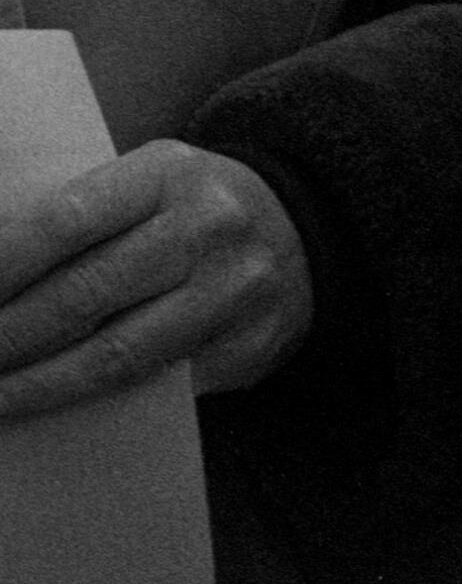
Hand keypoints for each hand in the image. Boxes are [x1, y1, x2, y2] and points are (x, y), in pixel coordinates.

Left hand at [0, 141, 312, 417]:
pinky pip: (158, 388)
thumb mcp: (148, 182)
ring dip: (36, 385)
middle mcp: (205, 229)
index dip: (1, 267)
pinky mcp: (248, 349)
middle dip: (4, 338)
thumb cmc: (193, 206)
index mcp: (167, 174)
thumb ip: (82, 221)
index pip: (65, 221)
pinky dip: (97, 405)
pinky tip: (56, 409)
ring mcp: (233, 294)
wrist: (309, 226)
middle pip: (82, 296)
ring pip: (115, 356)